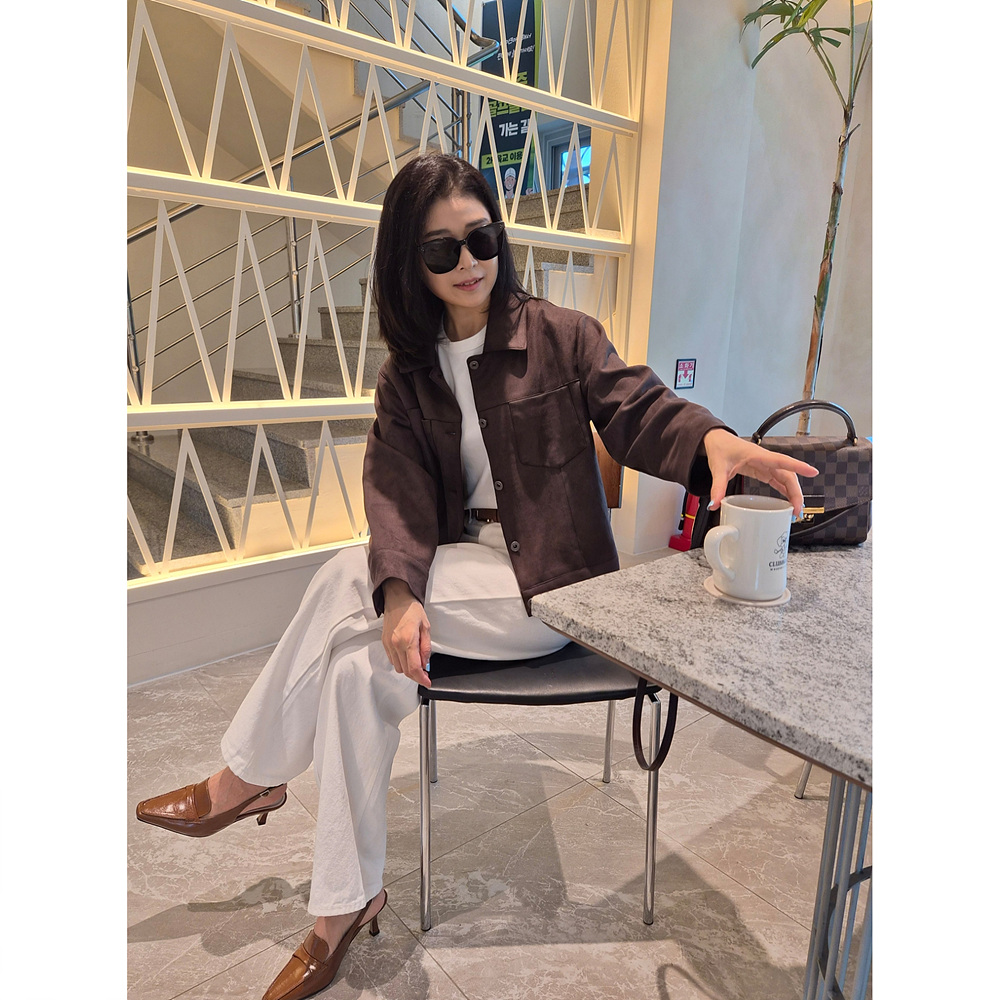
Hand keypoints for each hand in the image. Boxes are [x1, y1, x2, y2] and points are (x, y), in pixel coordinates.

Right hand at [382, 578, 431, 686]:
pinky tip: (407, 656)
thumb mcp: (426, 628)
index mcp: (408, 640)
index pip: (414, 667)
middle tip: (425, 673)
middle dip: (416, 675)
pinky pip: (392, 660)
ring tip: (416, 661)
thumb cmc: (412, 610)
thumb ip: (426, 648)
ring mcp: (388, 644)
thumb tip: (425, 664)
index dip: (421, 679)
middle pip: (405, 671)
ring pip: (398, 667)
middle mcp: (396, 644)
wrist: (397, 600)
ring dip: (408, 669)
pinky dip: (401, 662)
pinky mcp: (384, 643)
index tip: (427, 682)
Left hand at [701, 428, 819, 518]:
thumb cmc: (720, 448)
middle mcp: (765, 459)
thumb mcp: (718, 468)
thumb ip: (717, 486)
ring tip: (795, 510)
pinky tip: (788, 502)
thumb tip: (715, 503)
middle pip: (788, 475)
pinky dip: (785, 491)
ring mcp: (766, 465)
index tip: (813, 472)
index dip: (798, 466)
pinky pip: (778, 480)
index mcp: (758, 455)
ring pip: (786, 478)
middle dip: (796, 492)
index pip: (782, 461)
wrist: (716, 440)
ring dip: (792, 493)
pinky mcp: (763, 470)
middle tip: (797, 510)